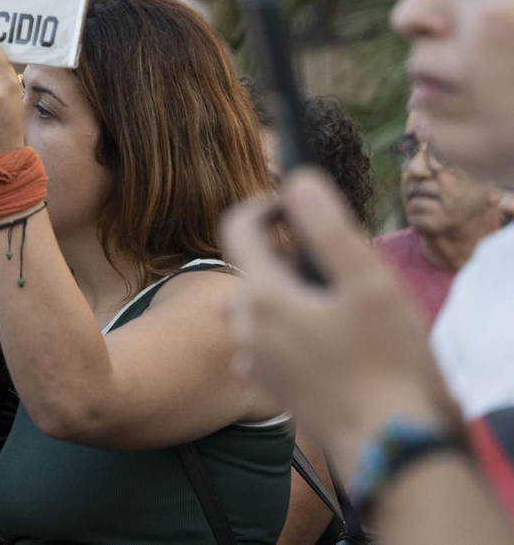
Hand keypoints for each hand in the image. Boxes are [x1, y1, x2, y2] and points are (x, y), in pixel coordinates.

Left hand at [221, 170, 459, 477]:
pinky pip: (265, 340)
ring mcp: (253, 359)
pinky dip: (285, 328)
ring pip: (257, 305)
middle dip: (284, 253)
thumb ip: (327, 227)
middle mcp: (246, 325)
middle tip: (332, 261)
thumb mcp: (369, 283)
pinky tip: (324, 340)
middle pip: (251, 266)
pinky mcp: (268, 386)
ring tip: (331, 303)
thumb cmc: (387, 363)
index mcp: (262, 294)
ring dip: (284, 292)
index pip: (236, 227)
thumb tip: (296, 182)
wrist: (388, 444)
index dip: (262, 205)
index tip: (291, 204)